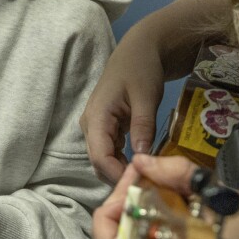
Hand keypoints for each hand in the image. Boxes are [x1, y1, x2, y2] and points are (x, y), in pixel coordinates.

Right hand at [81, 25, 168, 182]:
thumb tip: (143, 157)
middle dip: (119, 177)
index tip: (141, 185)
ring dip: (122, 171)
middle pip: (99, 163)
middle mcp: (91, 125)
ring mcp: (96, 127)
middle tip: (147, 187)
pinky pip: (110, 152)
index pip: (100, 157)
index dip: (117, 175)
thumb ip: (143, 126)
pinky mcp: (106, 128)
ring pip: (104, 160)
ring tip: (147, 179)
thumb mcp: (146, 96)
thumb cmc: (141, 69)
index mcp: (96, 117)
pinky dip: (124, 162)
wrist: (138, 51)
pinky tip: (142, 167)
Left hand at [91, 154, 238, 238]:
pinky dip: (150, 226)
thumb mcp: (218, 192)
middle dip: (123, 206)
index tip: (138, 178)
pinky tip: (170, 207)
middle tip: (146, 180)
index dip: (113, 206)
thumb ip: (176, 174)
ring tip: (158, 190)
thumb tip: (140, 160)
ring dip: (135, 215)